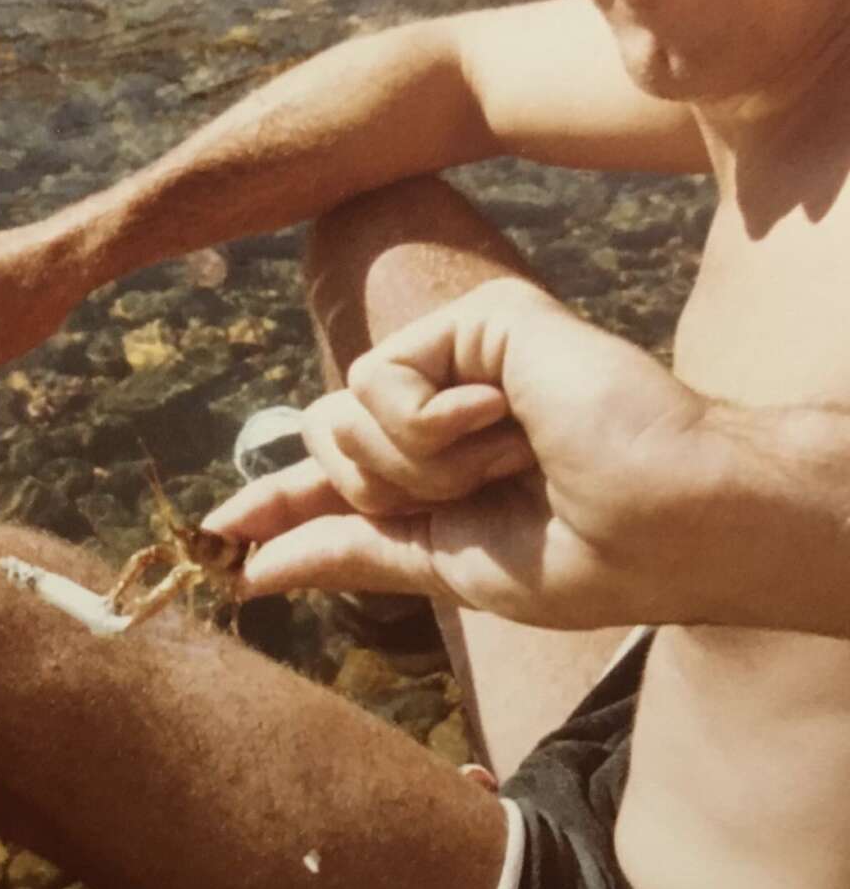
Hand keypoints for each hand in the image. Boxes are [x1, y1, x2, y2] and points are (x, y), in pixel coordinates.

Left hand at [207, 278, 708, 628]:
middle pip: (324, 436)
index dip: (281, 500)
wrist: (666, 524)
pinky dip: (434, 426)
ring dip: (420, 465)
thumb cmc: (584, 555)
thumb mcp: (447, 566)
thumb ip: (349, 553)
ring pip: (344, 410)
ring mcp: (458, 358)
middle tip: (480, 490)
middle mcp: (440, 404)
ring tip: (510, 455)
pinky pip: (381, 381)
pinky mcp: (475, 318)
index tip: (221, 529)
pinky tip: (508, 418)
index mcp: (438, 466)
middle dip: (384, 489)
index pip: (337, 478)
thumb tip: (253, 570)